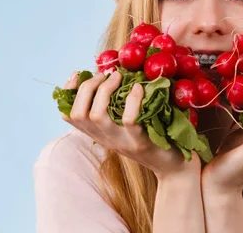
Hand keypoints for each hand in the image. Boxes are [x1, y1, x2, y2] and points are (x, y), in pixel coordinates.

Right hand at [60, 70, 200, 179]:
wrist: (174, 168)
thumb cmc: (152, 138)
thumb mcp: (126, 125)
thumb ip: (115, 107)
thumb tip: (109, 75)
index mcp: (98, 133)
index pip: (68, 115)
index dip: (68, 92)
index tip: (79, 74)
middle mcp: (105, 138)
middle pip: (78, 113)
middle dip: (87, 87)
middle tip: (104, 74)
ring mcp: (121, 142)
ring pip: (97, 116)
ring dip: (105, 90)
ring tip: (118, 77)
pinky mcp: (141, 143)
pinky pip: (129, 120)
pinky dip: (132, 99)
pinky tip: (139, 88)